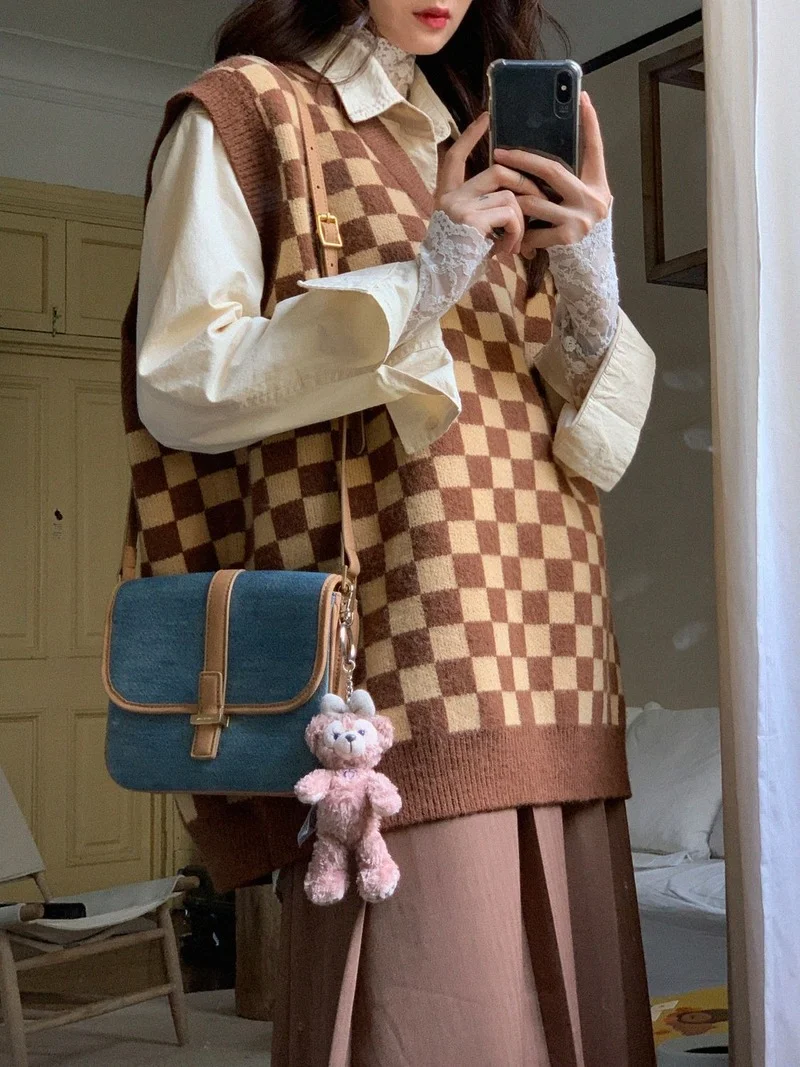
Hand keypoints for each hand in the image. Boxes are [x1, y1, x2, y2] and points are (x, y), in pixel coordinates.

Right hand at [434, 111, 543, 255]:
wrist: (436, 285)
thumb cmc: (458, 264)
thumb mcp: (470, 233)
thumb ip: (483, 211)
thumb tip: (516, 198)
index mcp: (446, 197)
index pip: (455, 157)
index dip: (470, 136)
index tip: (485, 118)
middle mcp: (450, 197)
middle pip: (497, 171)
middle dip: (524, 186)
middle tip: (533, 206)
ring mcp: (459, 206)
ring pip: (509, 194)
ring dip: (520, 220)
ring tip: (514, 244)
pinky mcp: (471, 219)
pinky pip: (509, 214)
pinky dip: (516, 232)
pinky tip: (508, 251)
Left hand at [493, 92, 612, 256]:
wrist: (586, 263)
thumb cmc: (574, 224)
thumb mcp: (579, 198)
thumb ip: (569, 178)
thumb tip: (548, 148)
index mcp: (597, 183)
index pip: (594, 148)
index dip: (590, 123)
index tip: (581, 98)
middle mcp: (593, 198)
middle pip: (552, 170)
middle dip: (522, 160)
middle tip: (499, 153)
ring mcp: (581, 218)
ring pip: (534, 200)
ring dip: (513, 198)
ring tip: (497, 194)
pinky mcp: (567, 237)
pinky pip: (532, 227)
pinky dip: (519, 228)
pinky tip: (507, 230)